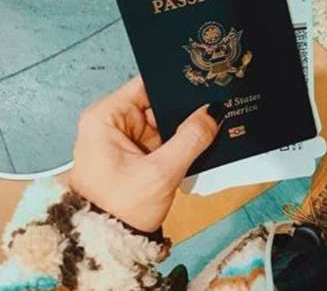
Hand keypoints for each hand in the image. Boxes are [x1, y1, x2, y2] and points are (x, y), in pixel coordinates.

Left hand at [69, 77, 224, 231]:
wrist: (108, 245)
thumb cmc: (121, 208)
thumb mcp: (161, 172)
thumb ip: (191, 139)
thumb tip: (215, 111)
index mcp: (106, 117)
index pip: (147, 84)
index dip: (176, 82)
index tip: (206, 81)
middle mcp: (112, 123)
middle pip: (159, 102)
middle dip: (187, 108)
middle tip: (220, 105)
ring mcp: (124, 139)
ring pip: (165, 121)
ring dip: (186, 127)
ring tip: (216, 124)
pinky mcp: (135, 154)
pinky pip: (164, 139)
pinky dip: (181, 143)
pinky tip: (203, 142)